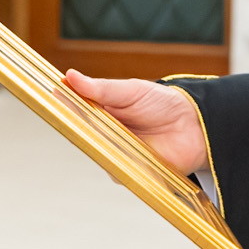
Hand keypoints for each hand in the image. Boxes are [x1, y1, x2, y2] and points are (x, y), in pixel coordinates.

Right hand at [63, 70, 209, 175]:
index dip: (63, 104)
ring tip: (111, 132)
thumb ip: (101, 88)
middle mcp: (103, 133)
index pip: (74, 108)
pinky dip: (117, 163)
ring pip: (95, 152)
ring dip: (99, 144)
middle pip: (80, 132)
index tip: (52, 96)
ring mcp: (114, 153)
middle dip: (78, 125)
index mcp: (101, 110)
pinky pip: (114, 171)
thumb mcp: (131, 90)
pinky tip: (125, 152)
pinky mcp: (128, 172)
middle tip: (78, 116)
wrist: (196, 127)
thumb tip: (70, 76)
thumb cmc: (163, 104)